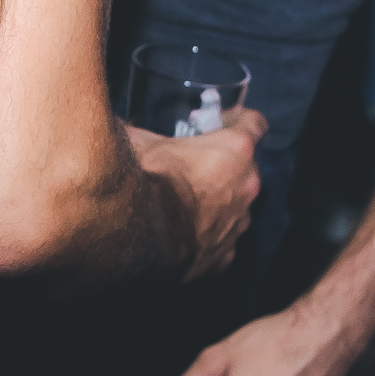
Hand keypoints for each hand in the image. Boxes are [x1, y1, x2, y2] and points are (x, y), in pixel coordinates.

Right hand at [129, 109, 266, 279]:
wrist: (133, 232)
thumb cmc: (141, 177)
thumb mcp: (136, 136)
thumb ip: (142, 127)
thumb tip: (121, 123)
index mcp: (234, 149)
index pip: (253, 123)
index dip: (237, 120)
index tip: (218, 122)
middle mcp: (247, 185)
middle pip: (246, 167)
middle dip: (222, 164)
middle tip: (191, 164)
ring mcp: (238, 223)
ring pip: (236, 206)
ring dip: (217, 201)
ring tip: (182, 204)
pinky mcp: (224, 255)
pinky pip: (221, 240)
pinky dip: (206, 235)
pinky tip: (182, 233)